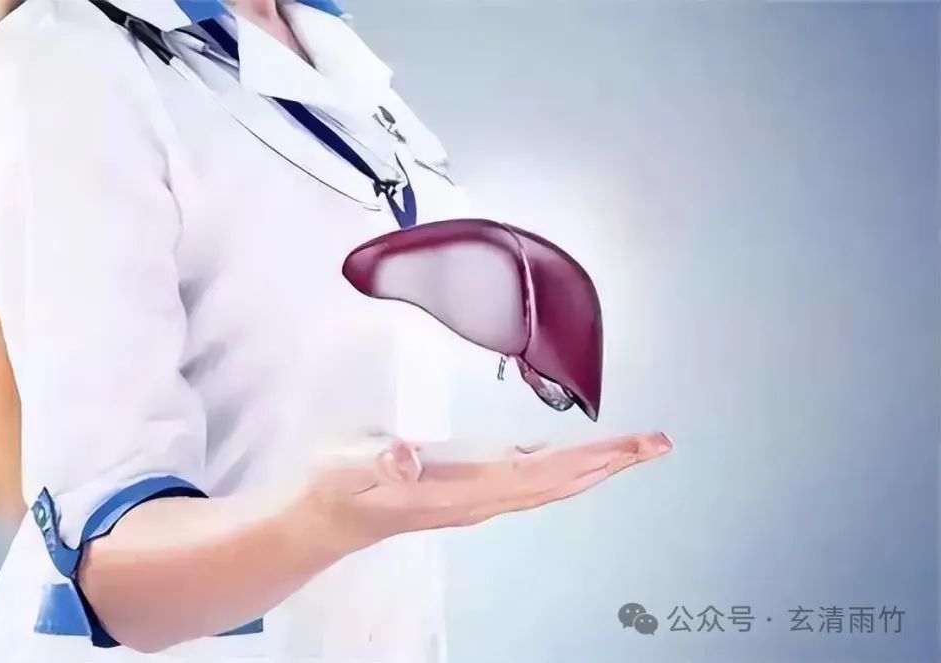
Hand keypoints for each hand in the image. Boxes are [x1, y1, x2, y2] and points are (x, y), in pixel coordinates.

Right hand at [298, 432, 672, 552]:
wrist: (327, 517)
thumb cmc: (339, 490)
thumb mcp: (347, 470)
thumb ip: (377, 463)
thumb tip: (406, 457)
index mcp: (460, 491)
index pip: (537, 477)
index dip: (585, 462)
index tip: (628, 449)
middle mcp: (480, 497)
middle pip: (560, 483)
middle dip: (612, 463)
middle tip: (659, 444)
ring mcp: (479, 492)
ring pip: (552, 482)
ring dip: (598, 465)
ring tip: (637, 448)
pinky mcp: (473, 481)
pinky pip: (534, 475)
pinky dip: (568, 463)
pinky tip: (583, 454)